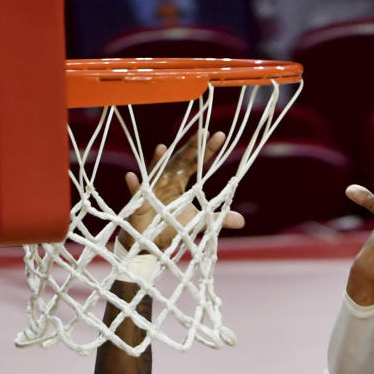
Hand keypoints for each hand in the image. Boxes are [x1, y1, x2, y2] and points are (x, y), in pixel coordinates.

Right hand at [121, 131, 244, 247]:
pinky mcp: (139, 203)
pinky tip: (132, 176)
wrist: (151, 242)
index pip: (195, 162)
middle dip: (190, 147)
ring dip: (157, 161)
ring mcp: (151, 190)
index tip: (220, 135)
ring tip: (162, 148)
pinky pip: (135, 193)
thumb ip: (217, 219)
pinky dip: (134, 186)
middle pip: (179, 161)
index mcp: (180, 182)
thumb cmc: (171, 226)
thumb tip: (242, 221)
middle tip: (203, 132)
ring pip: (155, 172)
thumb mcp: (197, 222)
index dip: (206, 150)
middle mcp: (166, 181)